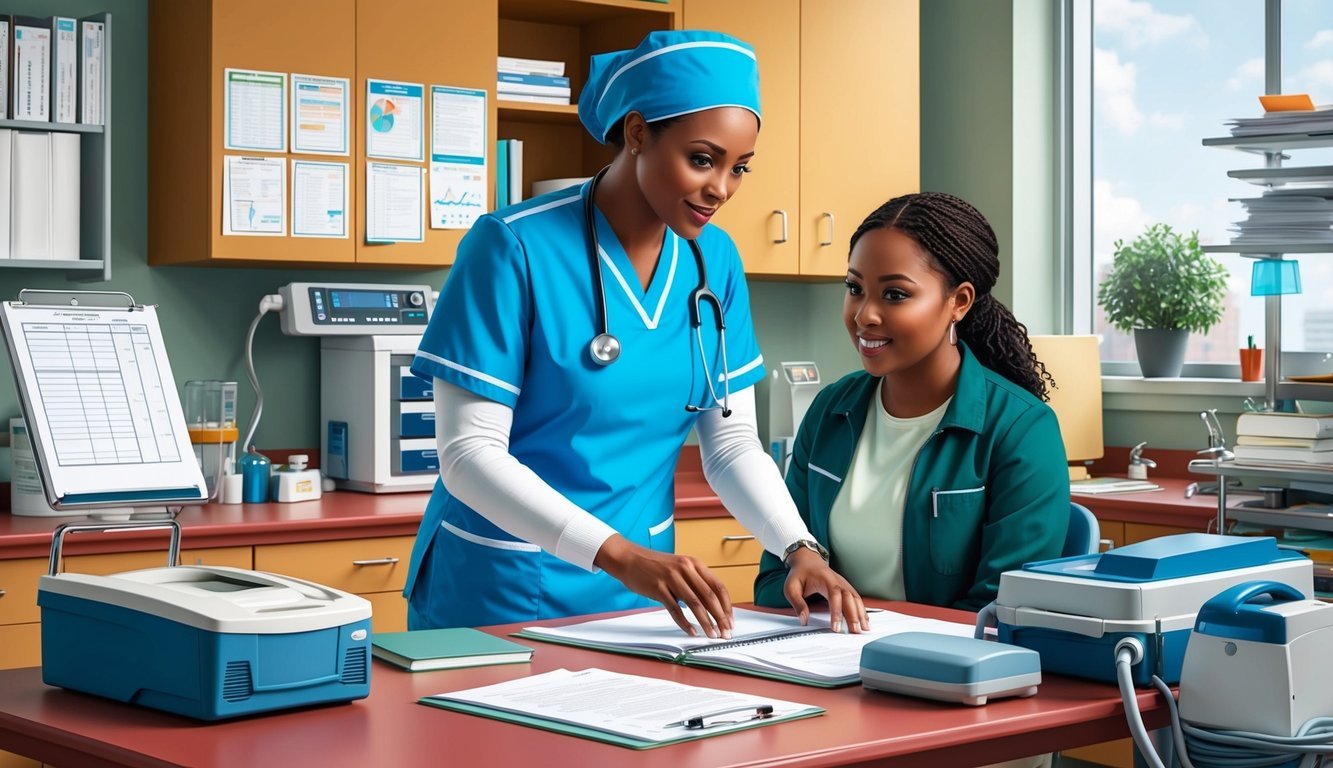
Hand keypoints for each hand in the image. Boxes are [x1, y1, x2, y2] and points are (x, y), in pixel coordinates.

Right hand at [594, 535, 733, 638]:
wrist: (629, 558)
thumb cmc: (654, 566)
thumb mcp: (679, 569)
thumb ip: (694, 583)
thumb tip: (710, 606)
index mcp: (695, 564)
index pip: (718, 586)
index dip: (726, 606)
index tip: (730, 621)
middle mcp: (686, 568)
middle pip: (709, 596)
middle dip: (720, 617)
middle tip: (726, 632)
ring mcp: (672, 577)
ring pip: (695, 603)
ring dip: (706, 622)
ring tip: (712, 635)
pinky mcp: (658, 587)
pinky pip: (675, 608)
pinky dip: (685, 622)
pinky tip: (692, 631)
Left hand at [783, 549, 868, 632]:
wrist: (807, 560)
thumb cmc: (800, 574)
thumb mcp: (791, 587)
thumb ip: (797, 603)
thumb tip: (804, 620)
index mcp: (825, 579)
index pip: (834, 595)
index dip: (836, 611)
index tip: (836, 627)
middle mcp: (837, 581)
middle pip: (849, 597)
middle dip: (853, 615)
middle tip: (854, 631)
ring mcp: (843, 584)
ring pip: (856, 598)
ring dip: (861, 613)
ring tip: (864, 628)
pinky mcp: (846, 588)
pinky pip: (856, 598)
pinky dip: (862, 609)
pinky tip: (865, 620)